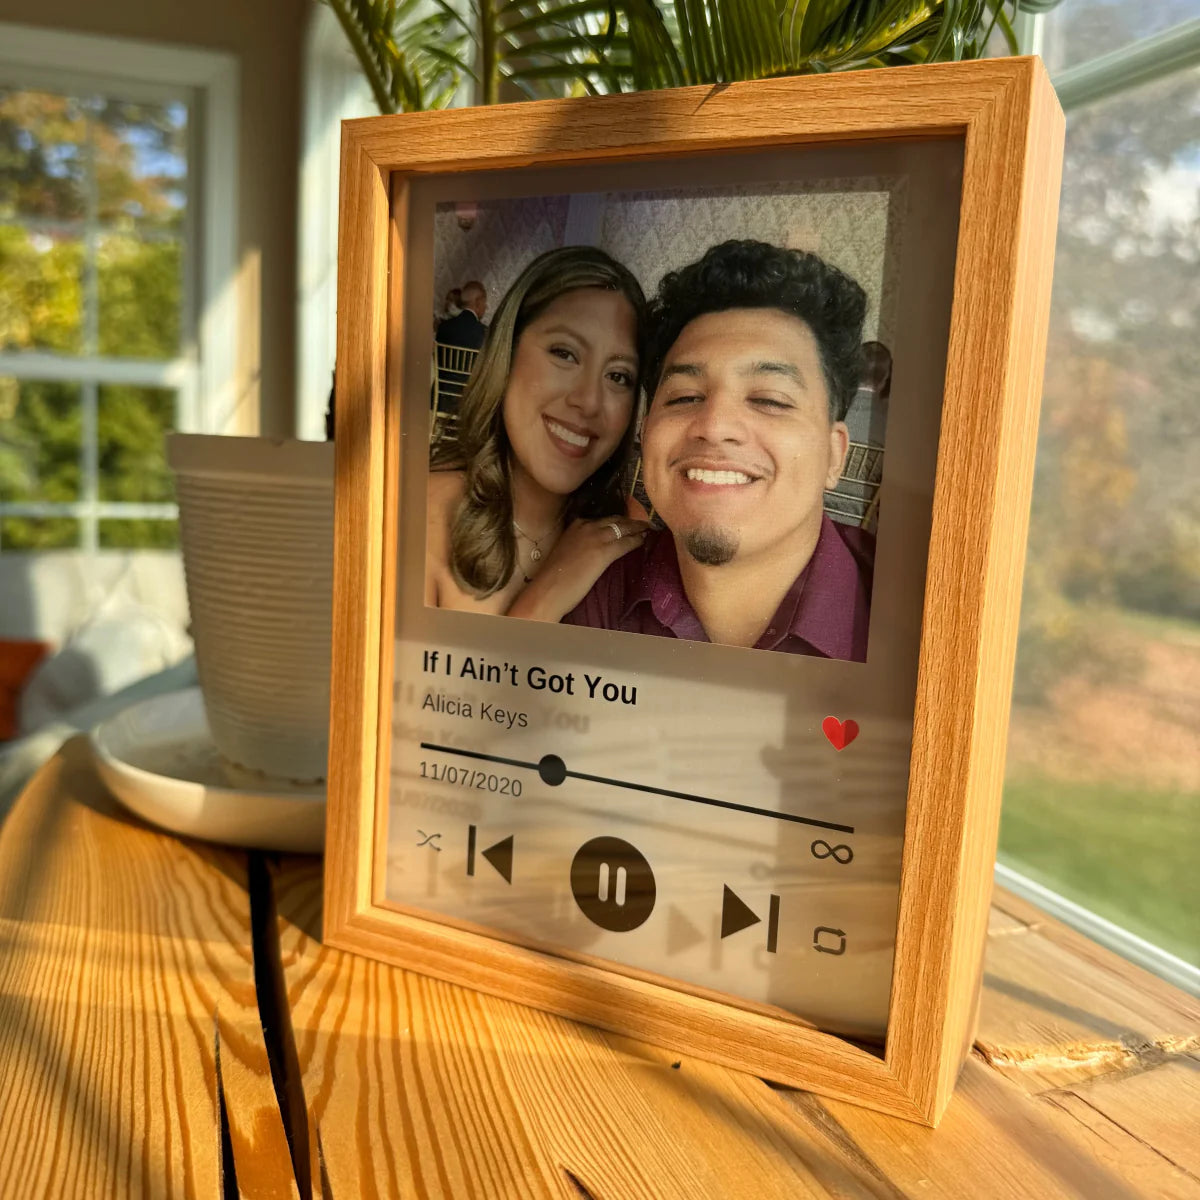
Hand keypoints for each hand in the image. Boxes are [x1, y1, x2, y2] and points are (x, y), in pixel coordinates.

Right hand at [506, 516, 648, 621]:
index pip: (603, 519)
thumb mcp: (567, 551)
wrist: (548, 590)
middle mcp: (587, 526)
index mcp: (576, 525)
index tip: (627, 522)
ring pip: (623, 528)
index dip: (617, 520)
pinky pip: (626, 543)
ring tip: (647, 529)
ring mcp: (596, 538)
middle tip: (643, 523)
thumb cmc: (554, 577)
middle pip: (615, 520)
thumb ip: (581, 545)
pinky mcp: (604, 552)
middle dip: (630, 521)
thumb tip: (593, 549)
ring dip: (637, 528)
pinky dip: (637, 541)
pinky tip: (643, 541)